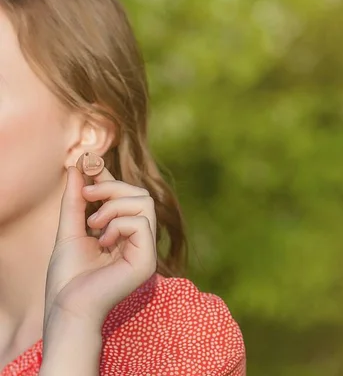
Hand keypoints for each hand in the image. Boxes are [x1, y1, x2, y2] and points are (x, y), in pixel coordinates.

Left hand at [44, 152, 157, 328]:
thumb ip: (75, 201)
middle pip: (141, 194)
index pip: (127, 196)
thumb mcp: (69, 230)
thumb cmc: (68, 277)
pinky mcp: (148, 260)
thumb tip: (76, 168)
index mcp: (125, 234)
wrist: (67, 308)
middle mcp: (140, 240)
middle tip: (87, 195)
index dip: (110, 177)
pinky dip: (118, 225)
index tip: (89, 163)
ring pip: (144, 203)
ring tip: (93, 224)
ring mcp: (146, 250)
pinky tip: (103, 242)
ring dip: (113, 206)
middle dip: (112, 187)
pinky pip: (141, 223)